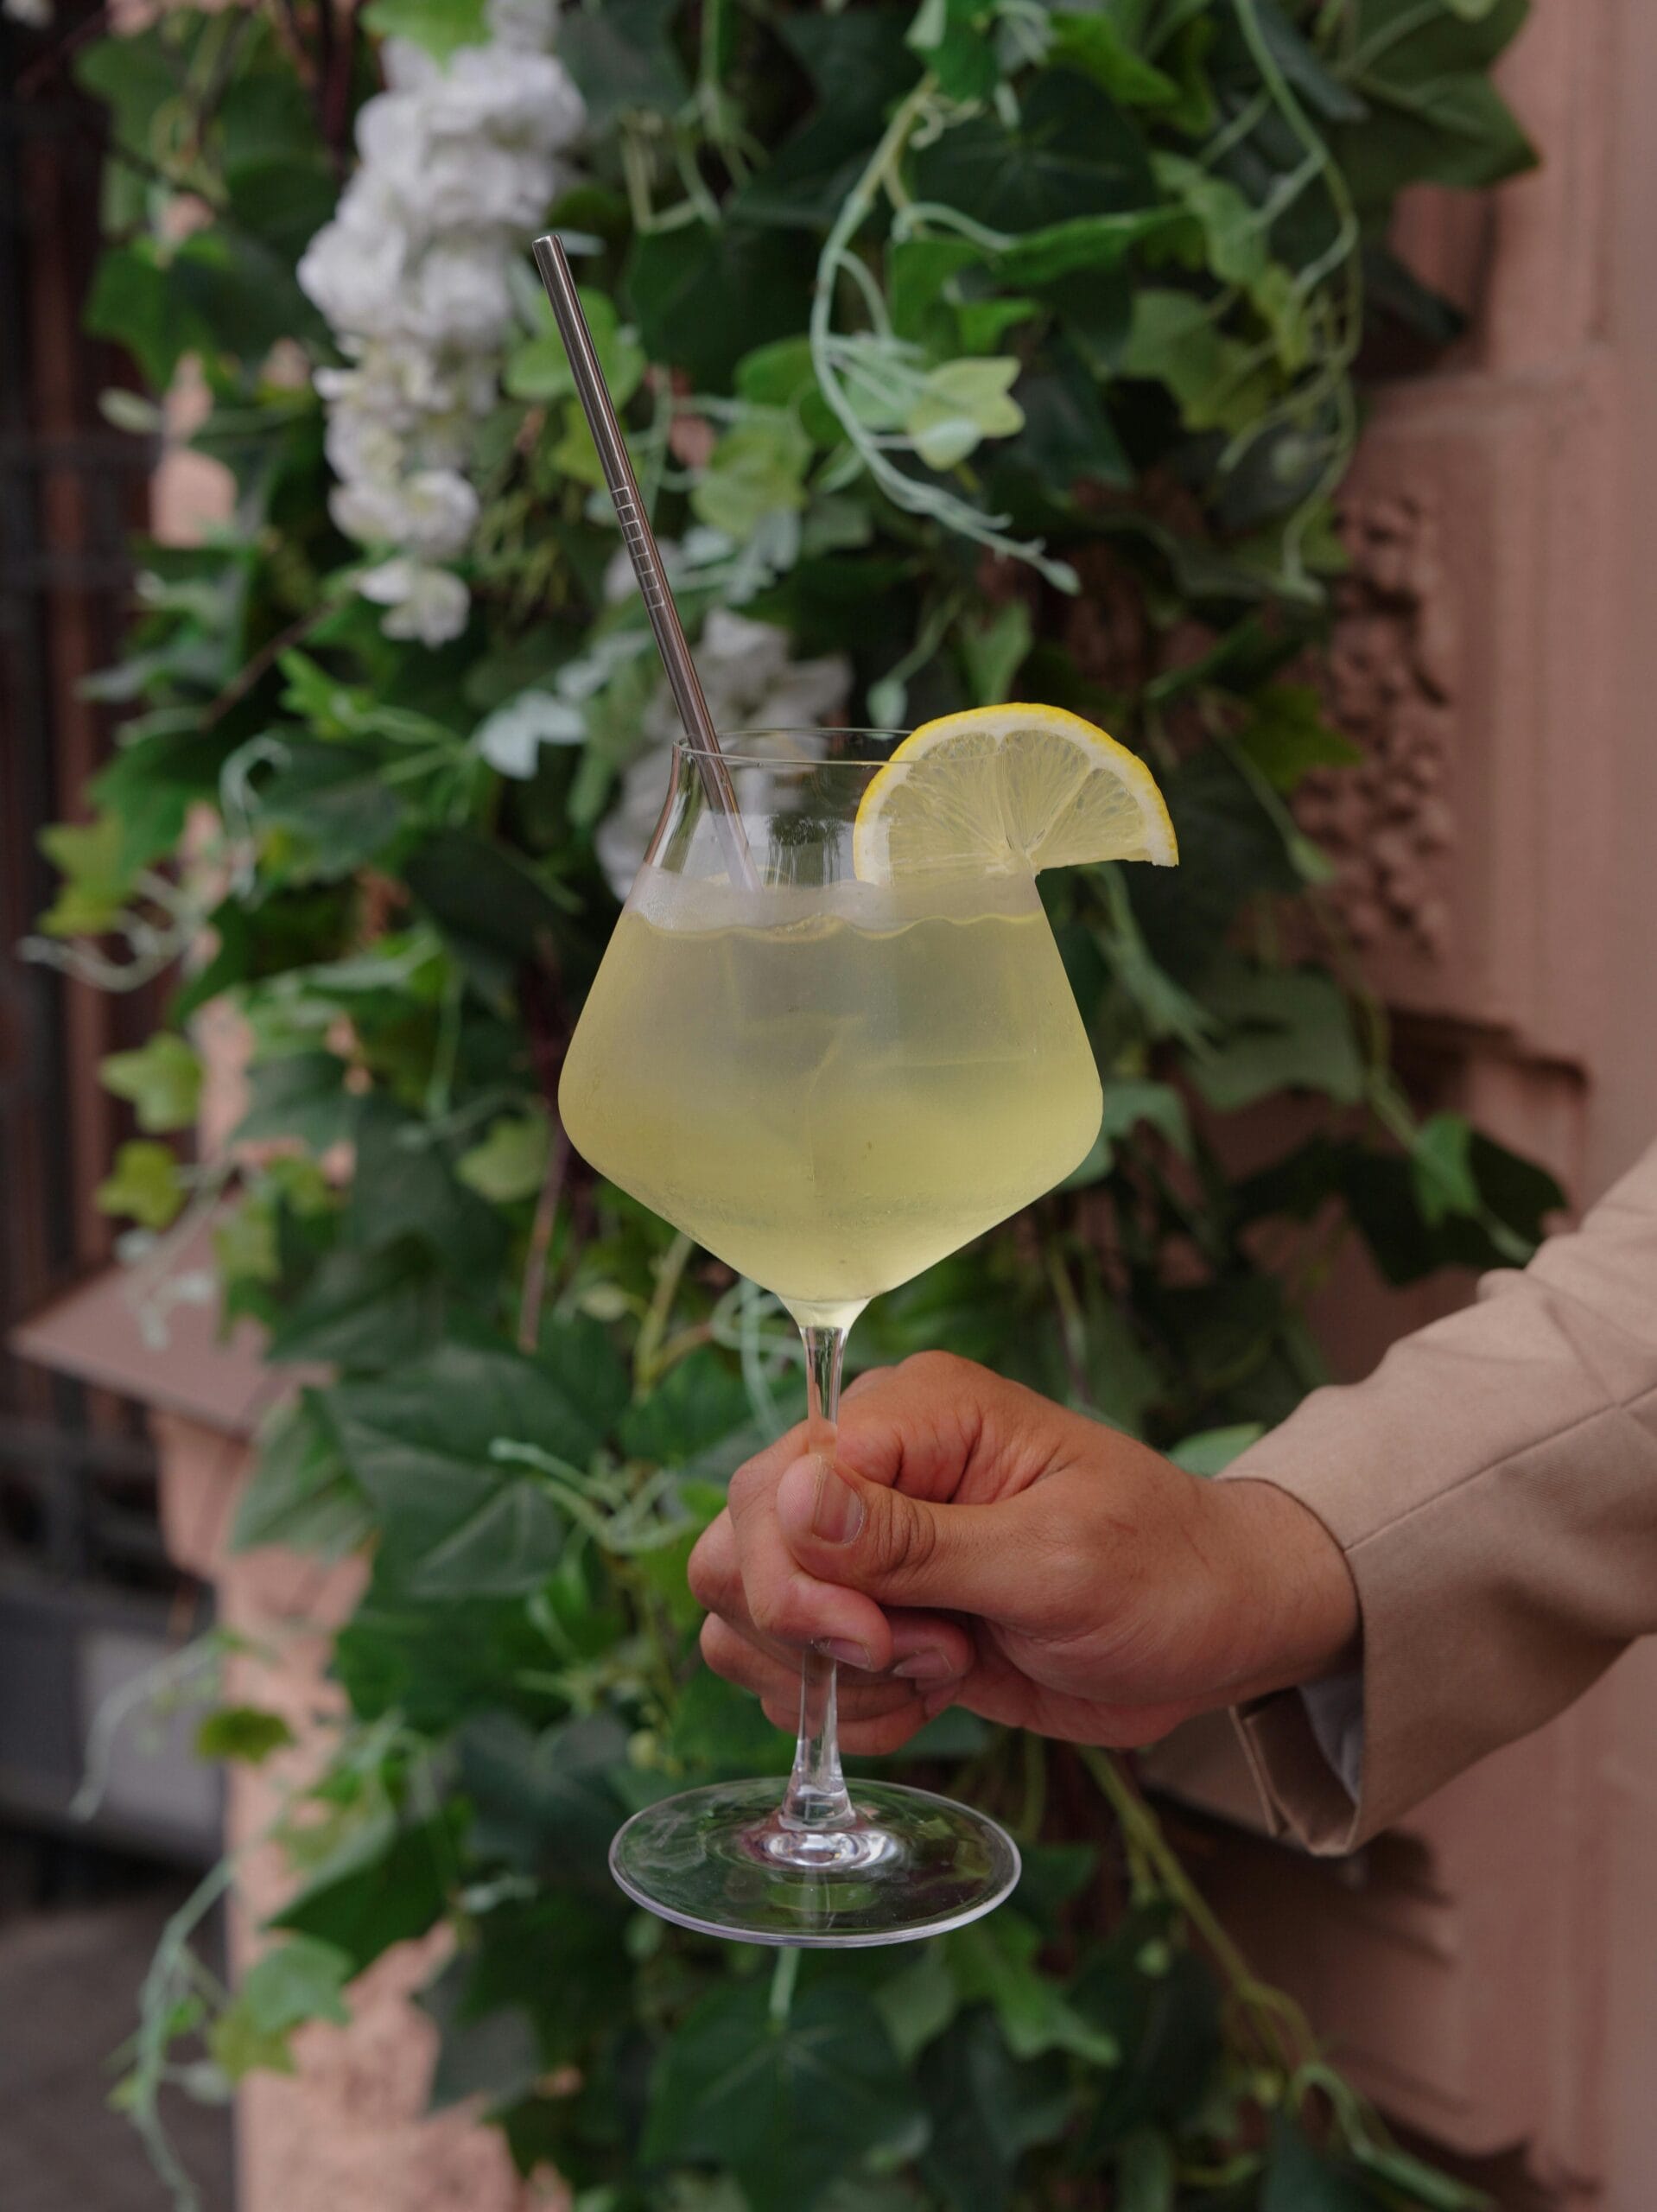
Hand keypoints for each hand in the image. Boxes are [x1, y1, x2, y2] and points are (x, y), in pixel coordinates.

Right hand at [688, 1352, 1358, 1755]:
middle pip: (739, 1542)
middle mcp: (872, 1465)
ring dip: (822, 1677)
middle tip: (920, 1659)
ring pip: (741, 1610)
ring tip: (933, 1674)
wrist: (1215, 1632)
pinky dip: (838, 1706)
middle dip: (810, 1633)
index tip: (884, 1642)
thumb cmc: (1164, 1573)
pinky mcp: (869, 1614)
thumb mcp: (1053, 1560)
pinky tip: (924, 1699)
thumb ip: (916, 1541)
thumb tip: (791, 1496)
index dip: (803, 1580)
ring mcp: (864, 1544)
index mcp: (915, 1413)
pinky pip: (784, 1666)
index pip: (777, 1482)